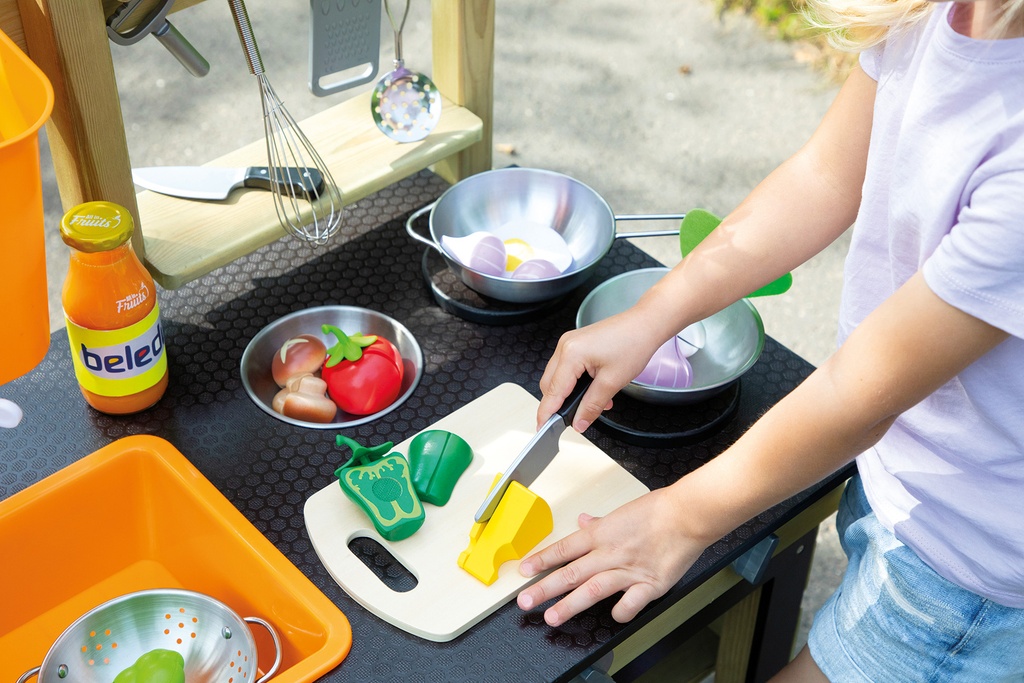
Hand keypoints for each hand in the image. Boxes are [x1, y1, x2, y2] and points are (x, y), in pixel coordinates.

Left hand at [516, 486, 706, 625]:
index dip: (541, 560)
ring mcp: (629, 570)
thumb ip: (600, 523)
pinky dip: (621, 611)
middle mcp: (610, 553)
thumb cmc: (658, 510)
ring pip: (593, 589)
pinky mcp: (651, 584)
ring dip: (571, 605)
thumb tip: (583, 521)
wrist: (688, 514)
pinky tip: (614, 616)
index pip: (564, 549)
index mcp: (601, 534)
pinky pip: (630, 603)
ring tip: (553, 617)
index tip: (523, 571)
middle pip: (571, 572)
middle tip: (525, 601)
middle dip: (545, 588)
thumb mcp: (622, 512)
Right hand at [538, 308, 661, 430]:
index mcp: (571, 353)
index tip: (542, 428)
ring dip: (570, 393)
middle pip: (550, 384)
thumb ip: (592, 406)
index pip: (553, 391)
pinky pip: (568, 368)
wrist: (645, 324)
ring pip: (559, 377)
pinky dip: (576, 382)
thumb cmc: (633, 343)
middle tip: (571, 419)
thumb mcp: (612, 382)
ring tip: (591, 403)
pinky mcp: (577, 343)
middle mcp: (566, 346)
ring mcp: (570, 343)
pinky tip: (593, 390)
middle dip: (559, 403)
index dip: (547, 412)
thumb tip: (579, 422)